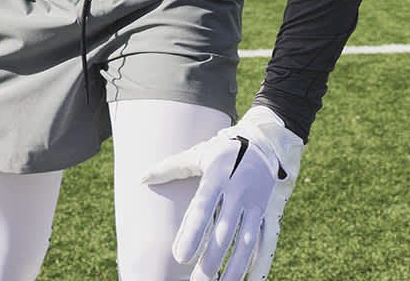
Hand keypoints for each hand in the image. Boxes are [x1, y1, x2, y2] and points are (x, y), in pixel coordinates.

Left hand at [141, 105, 302, 280]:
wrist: (263, 142)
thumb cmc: (222, 151)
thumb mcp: (197, 153)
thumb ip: (171, 168)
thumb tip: (142, 178)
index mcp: (218, 177)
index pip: (204, 208)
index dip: (193, 233)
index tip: (180, 256)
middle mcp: (239, 191)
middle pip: (225, 232)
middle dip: (212, 260)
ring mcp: (255, 204)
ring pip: (247, 242)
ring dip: (235, 268)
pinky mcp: (267, 212)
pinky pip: (266, 241)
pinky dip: (260, 263)